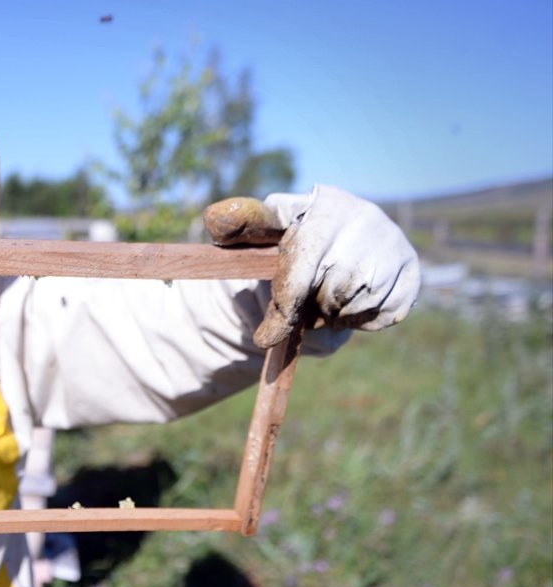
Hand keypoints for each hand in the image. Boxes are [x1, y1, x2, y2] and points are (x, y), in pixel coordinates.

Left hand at [204, 184, 419, 347]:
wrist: (336, 240)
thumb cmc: (289, 240)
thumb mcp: (260, 232)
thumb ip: (238, 226)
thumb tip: (215, 217)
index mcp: (322, 206)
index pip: (299, 273)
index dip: (281, 311)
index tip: (264, 338)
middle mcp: (364, 217)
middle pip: (329, 294)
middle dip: (311, 308)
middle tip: (306, 300)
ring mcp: (393, 243)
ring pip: (356, 306)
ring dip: (335, 314)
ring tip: (328, 296)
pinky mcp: (413, 269)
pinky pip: (385, 313)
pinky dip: (364, 319)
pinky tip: (352, 301)